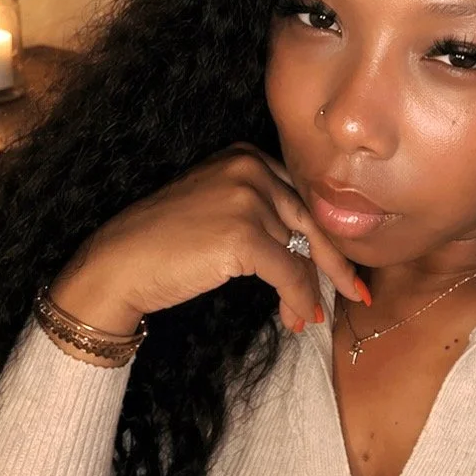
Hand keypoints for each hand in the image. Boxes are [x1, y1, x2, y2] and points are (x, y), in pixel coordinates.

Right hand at [49, 143, 366, 334]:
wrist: (118, 263)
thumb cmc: (163, 244)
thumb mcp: (217, 210)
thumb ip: (261, 214)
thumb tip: (310, 255)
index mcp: (244, 155)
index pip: (300, 196)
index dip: (326, 234)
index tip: (344, 264)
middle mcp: (249, 167)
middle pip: (311, 220)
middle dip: (335, 262)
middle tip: (357, 293)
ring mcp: (247, 199)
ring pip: (300, 253)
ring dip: (306, 292)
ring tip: (305, 319)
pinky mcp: (243, 235)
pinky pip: (289, 274)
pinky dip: (299, 299)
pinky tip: (298, 319)